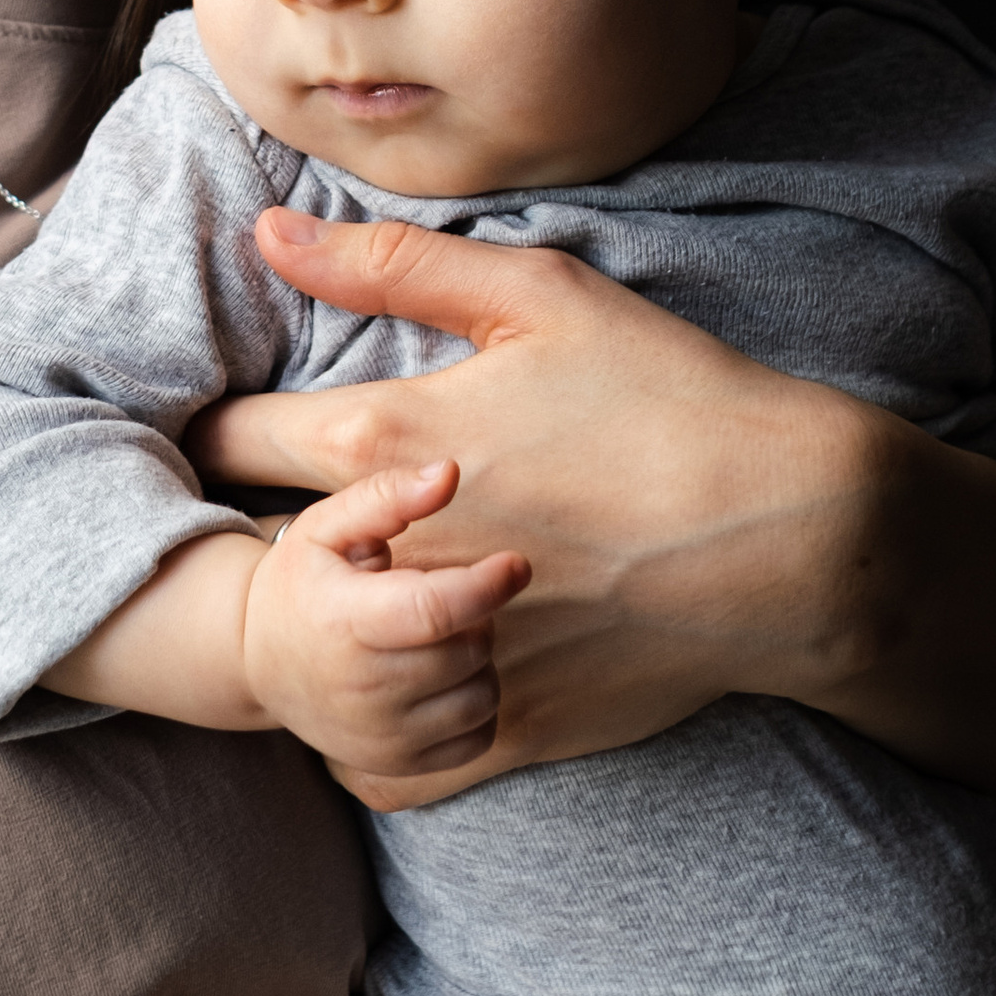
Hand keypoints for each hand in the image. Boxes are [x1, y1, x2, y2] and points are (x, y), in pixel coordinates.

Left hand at [190, 205, 995, 822]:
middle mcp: (395, 554)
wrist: (793, 536)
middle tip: (239, 525)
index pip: (229, 437)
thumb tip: (266, 233)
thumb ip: (390, 264)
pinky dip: (362, 732)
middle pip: (250, 556)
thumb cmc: (671, 398)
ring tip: (315, 611)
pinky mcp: (501, 727)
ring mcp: (444, 652)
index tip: (203, 431)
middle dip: (241, 538)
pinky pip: (381, 762)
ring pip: (306, 669)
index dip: (204, 429)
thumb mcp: (540, 298)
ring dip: (301, 640)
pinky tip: (381, 687)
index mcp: (388, 437)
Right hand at [241, 461, 529, 783]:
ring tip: (434, 637)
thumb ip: (388, 497)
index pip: (434, 611)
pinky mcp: (397, 765)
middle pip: (467, 650)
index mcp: (343, 621)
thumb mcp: (328, 526)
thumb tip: (450, 473)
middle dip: (473, 615)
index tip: (514, 564)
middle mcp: (361, 688)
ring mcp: (379, 735)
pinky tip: (441, 679)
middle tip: (438, 597)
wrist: (255, 662)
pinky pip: (478, 737)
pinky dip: (475, 705)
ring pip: (481, 694)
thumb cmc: (301, 584)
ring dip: (477, 660)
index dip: (487, 586)